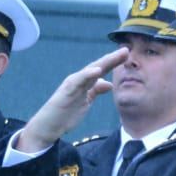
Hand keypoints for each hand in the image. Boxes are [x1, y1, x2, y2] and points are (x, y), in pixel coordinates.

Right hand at [14, 47, 130, 152]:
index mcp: (85, 82)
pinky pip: (78, 81)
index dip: (114, 62)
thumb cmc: (66, 114)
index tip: (127, 55)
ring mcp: (73, 84)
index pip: (102, 70)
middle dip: (112, 59)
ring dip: (103, 63)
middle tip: (126, 51)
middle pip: (98, 66)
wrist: (49, 125)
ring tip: (116, 56)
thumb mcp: (86, 101)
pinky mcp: (66, 90)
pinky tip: (97, 70)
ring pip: (90, 70)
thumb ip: (95, 91)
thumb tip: (108, 84)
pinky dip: (87, 75)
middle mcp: (79, 80)